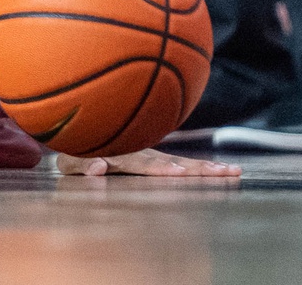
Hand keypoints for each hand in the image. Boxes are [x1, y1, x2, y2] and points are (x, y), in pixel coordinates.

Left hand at [57, 148, 240, 178]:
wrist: (78, 130)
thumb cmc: (72, 152)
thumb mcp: (69, 161)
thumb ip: (81, 164)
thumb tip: (100, 167)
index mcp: (123, 155)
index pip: (145, 163)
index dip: (161, 167)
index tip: (179, 172)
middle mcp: (142, 153)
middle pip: (174, 162)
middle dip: (197, 168)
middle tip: (225, 171)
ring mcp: (151, 155)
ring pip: (182, 162)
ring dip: (206, 168)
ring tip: (232, 171)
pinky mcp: (155, 159)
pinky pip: (180, 164)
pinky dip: (201, 167)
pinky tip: (226, 170)